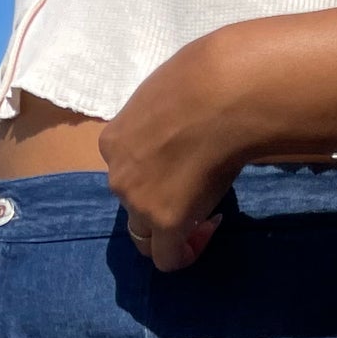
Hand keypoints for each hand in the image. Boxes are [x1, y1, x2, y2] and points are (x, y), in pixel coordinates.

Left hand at [99, 30, 253, 270]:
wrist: (224, 92)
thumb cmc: (203, 79)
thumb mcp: (162, 98)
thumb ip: (158, 124)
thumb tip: (178, 131)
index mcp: (112, 141)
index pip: (124, 174)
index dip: (152, 178)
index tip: (180, 171)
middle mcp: (117, 175)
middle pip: (133, 206)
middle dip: (161, 204)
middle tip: (195, 193)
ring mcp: (139, 202)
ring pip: (147, 235)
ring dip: (172, 227)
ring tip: (206, 210)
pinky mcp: (166, 223)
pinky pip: (169, 258)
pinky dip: (186, 253)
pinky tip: (208, 231)